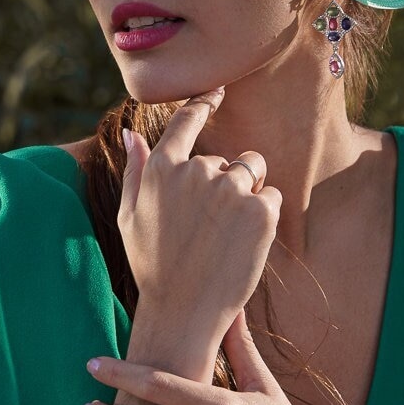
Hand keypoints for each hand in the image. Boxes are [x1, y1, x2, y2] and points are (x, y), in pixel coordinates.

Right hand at [120, 92, 282, 355]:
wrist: (183, 313)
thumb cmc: (153, 266)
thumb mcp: (131, 217)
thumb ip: (136, 171)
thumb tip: (131, 132)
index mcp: (162, 168)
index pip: (188, 119)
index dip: (205, 102)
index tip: (218, 91)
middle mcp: (196, 170)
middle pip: (227, 158)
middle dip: (225, 184)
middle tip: (208, 229)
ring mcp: (231, 189)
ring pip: (253, 172)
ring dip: (248, 195)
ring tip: (227, 235)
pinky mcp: (261, 210)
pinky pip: (272, 196)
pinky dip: (265, 216)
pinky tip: (245, 244)